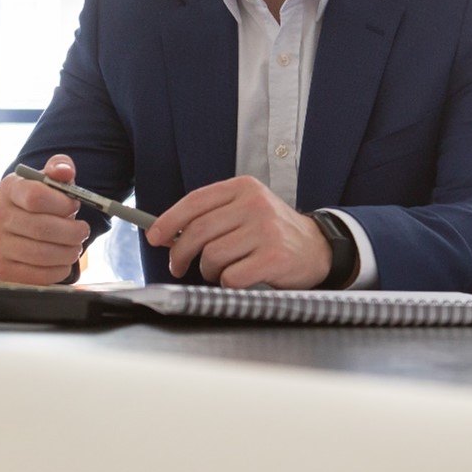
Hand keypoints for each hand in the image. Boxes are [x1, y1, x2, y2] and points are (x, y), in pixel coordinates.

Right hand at [0, 155, 88, 284]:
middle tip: (83, 231)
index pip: (36, 197)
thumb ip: (59, 168)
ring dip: (69, 252)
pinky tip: (63, 261)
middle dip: (72, 232)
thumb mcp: (47, 179)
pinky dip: (59, 270)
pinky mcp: (3, 271)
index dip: (63, 204)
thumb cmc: (37, 200)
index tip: (74, 206)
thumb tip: (65, 172)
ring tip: (75, 246)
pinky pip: (39, 276)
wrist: (12, 225)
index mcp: (10, 189)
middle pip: (42, 228)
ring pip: (42, 255)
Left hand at [144, 176, 331, 288]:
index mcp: (244, 188)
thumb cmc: (272, 233)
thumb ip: (211, 217)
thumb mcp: (245, 212)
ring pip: (212, 256)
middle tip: (178, 266)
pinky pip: (231, 277)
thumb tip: (166, 233)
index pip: (195, 201)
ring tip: (223, 270)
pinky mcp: (274, 257)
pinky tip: (242, 278)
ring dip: (210, 271)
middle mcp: (255, 204)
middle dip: (180, 253)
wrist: (318, 248)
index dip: (169, 220)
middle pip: (198, 231)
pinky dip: (229, 283)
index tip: (154, 235)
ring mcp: (266, 230)